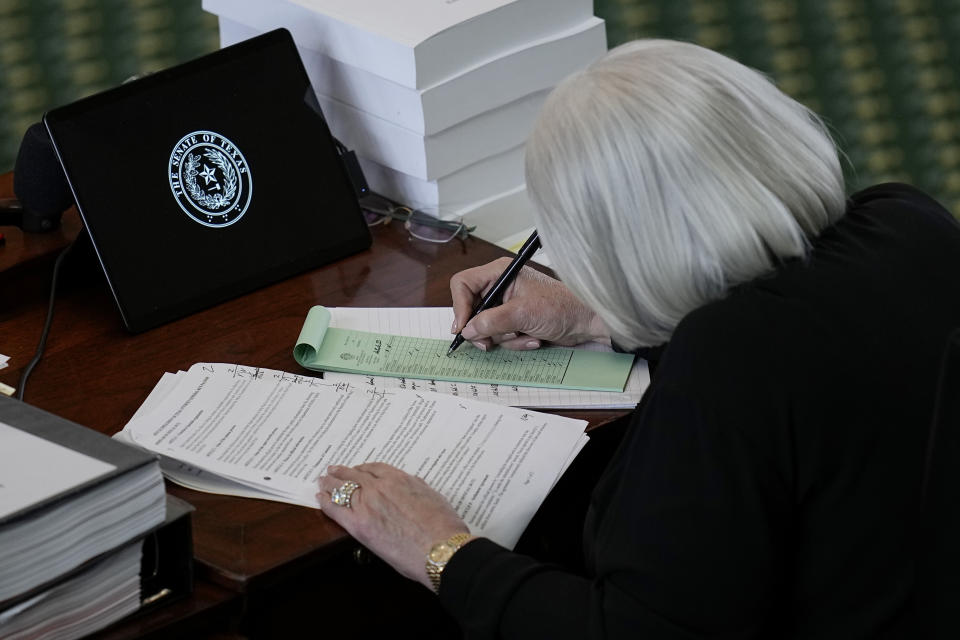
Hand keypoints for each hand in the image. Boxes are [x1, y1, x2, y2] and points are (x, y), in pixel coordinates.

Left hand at [317, 463, 470, 589]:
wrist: (440, 549)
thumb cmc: (443, 526)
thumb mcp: (433, 496)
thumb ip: (417, 488)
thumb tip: (410, 485)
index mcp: (399, 479)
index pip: (374, 468)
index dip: (363, 469)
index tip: (357, 470)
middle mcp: (380, 488)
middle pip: (354, 476)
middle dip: (341, 472)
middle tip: (332, 470)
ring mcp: (367, 505)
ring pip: (342, 489)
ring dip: (330, 483)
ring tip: (322, 481)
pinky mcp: (359, 526)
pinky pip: (336, 509)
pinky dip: (325, 502)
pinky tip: (319, 498)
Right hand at [450, 258, 610, 350]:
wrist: (587, 324)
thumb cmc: (562, 308)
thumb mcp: (522, 314)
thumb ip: (491, 321)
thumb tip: (468, 330)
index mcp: (500, 273)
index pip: (463, 284)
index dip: (459, 306)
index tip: (463, 328)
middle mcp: (500, 287)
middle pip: (471, 310)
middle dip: (485, 330)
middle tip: (489, 343)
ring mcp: (507, 306)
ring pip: (486, 328)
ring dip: (506, 338)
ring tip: (526, 335)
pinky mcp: (514, 322)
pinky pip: (501, 337)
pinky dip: (515, 342)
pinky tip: (533, 338)